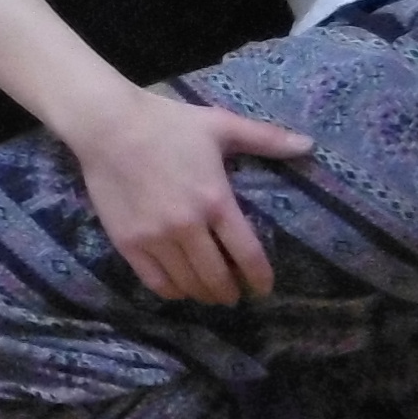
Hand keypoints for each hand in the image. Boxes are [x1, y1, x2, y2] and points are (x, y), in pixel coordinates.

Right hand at [63, 88, 313, 305]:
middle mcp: (188, 226)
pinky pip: (156, 282)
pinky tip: (179, 286)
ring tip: (209, 292)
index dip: (260, 278)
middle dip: (230, 292)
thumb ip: (266, 139)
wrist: (108, 125)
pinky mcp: (128, 243)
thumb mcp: (221, 125)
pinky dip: (172, 291)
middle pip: (217, 278)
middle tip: (235, 294)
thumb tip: (309, 146)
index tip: (264, 289)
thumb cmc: (168, 124)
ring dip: (203, 294)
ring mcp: (155, 238)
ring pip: (187, 285)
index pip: (247, 255)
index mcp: (215, 201)